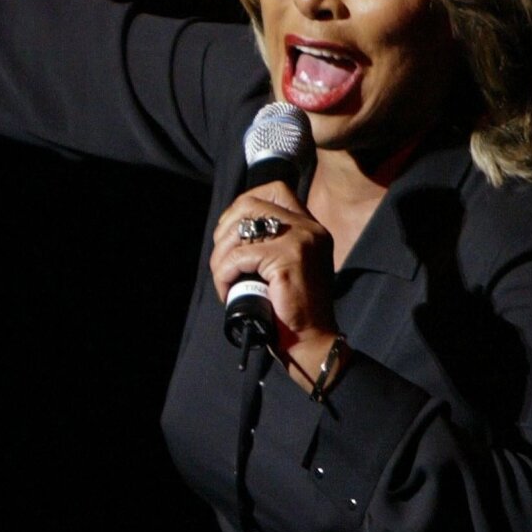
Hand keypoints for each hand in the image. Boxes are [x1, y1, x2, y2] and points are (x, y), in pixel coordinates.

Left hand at [210, 182, 340, 383]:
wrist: (311, 341)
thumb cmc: (291, 308)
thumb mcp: (286, 265)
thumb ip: (271, 243)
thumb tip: (231, 230)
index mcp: (310, 227)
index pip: (276, 190)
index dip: (243, 204)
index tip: (231, 231)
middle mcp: (309, 228)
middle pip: (250, 203)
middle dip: (225, 229)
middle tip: (222, 258)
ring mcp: (301, 241)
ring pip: (239, 231)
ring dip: (220, 256)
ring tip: (224, 279)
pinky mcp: (288, 259)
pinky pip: (238, 258)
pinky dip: (224, 275)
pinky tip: (227, 291)